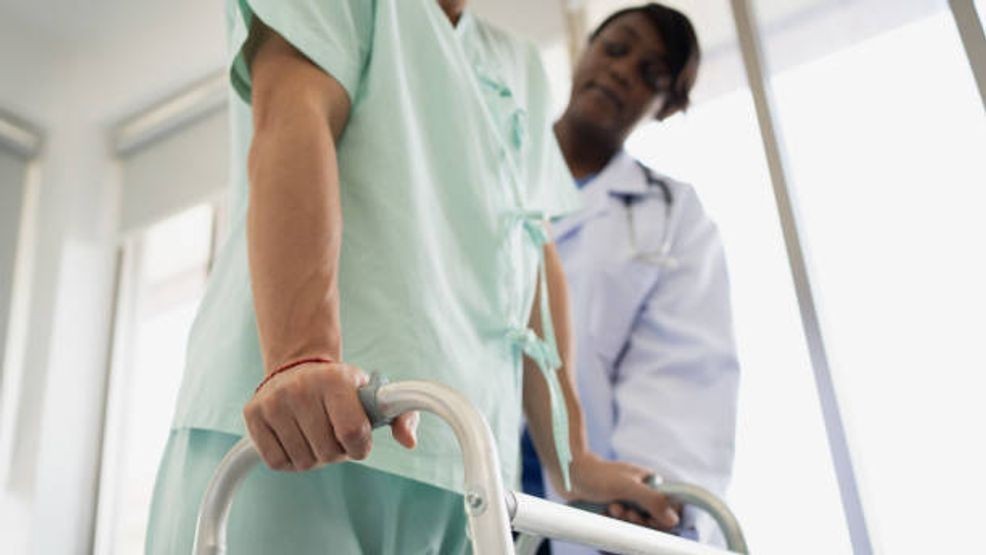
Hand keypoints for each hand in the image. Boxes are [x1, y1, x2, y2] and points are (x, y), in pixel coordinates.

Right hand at [243, 361, 418, 470]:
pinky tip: (297, 439)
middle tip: (335, 434)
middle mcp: (301, 388)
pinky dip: (291, 459)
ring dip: (315, 457)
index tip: (359, 441)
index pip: (353, 432)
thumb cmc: (343, 389)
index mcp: (336, 379)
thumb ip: (401, 416)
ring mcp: (274, 401)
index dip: (360, 447)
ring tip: (316, 434)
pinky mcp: (253, 415)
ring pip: (304, 461)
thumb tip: (409, 441)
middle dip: (338, 451)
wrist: (298, 368)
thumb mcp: (374, 394)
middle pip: (328, 452)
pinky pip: (278, 462)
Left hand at [566, 452, 679, 530]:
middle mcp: (642, 492)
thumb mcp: (628, 487)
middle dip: (639, 519)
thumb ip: (652, 501)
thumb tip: (673, 520)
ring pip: (636, 524)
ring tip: (612, 508)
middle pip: (653, 519)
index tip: (650, 520)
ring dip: (625, 520)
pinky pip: (622, 524)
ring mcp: (628, 501)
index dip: (663, 518)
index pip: (671, 506)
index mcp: (651, 482)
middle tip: (626, 512)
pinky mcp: (614, 509)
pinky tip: (606, 511)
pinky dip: (614, 521)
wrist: (570, 474)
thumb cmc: (598, 475)